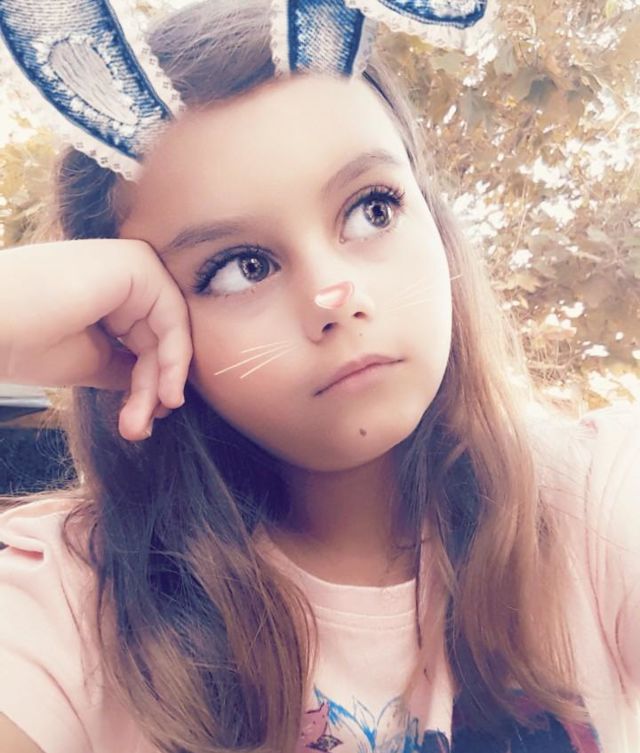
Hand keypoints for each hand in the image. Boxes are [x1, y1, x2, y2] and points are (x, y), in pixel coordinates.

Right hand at [0, 239, 192, 440]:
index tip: (142, 424)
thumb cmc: (22, 341)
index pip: (148, 340)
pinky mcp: (137, 263)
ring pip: (169, 333)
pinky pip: (172, 318)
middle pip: (160, 338)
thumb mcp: (90, 362)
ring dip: (159, 383)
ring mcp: (133, 263)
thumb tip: (162, 389)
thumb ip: (126, 366)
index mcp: (111, 289)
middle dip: (153, 390)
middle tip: (138, 429)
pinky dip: (173, 360)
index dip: (150, 385)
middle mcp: (125, 271)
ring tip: (138, 423)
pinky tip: (164, 395)